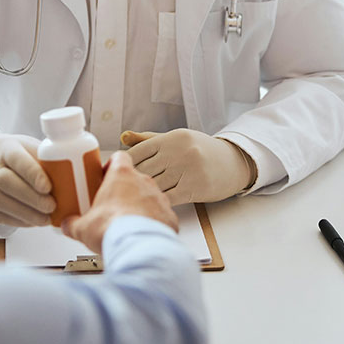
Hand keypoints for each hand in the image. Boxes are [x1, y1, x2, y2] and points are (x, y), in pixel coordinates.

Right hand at [0, 135, 54, 226]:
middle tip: (51, 206)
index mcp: (6, 147)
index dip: (32, 174)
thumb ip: (47, 160)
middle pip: (5, 181)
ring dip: (26, 213)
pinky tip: (33, 221)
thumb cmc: (20, 155)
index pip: (16, 158)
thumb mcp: (33, 149)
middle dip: (31, 197)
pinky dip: (18, 221)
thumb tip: (71, 176)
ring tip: (46, 218)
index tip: (48, 187)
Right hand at [62, 151, 177, 252]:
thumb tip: (68, 225)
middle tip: (111, 206)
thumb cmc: (114, 229)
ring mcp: (159, 198)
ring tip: (126, 223)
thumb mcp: (82, 227)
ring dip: (138, 206)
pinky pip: (160, 215)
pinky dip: (152, 222)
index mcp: (121, 176)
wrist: (138, 247)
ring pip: (148, 197)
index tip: (102, 177)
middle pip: (133, 179)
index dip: (110, 166)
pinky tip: (141, 234)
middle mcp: (143, 182)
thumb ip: (73, 223)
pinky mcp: (169, 216)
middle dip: (123, 191)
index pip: (118, 158)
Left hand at [121, 128, 255, 204]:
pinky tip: (150, 206)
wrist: (233, 162)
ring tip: (128, 202)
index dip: (121, 165)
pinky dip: (157, 203)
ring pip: (154, 185)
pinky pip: (168, 197)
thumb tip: (123, 137)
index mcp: (170, 138)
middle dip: (128, 183)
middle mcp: (178, 151)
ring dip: (141, 195)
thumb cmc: (200, 150)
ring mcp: (187, 169)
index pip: (137, 152)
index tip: (110, 175)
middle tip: (115, 193)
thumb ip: (148, 140)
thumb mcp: (176, 139)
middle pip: (143, 170)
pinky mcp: (195, 186)